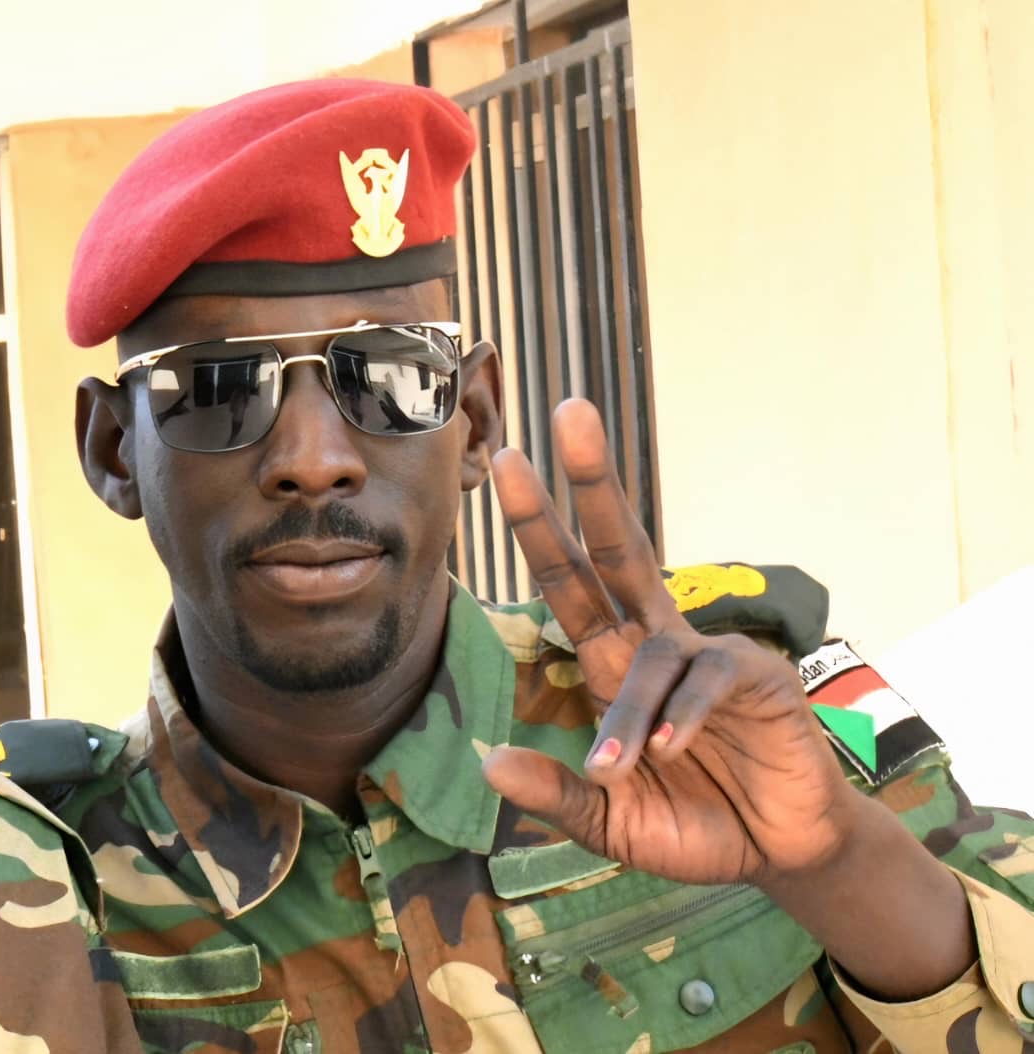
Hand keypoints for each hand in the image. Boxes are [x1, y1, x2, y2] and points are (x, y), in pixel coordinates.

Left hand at [482, 399, 860, 889]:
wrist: (776, 851)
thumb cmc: (691, 823)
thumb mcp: (610, 822)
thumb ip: (557, 793)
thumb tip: (488, 763)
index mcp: (613, 665)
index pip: (568, 584)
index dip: (538, 526)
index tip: (507, 462)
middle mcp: (655, 645)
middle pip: (617, 550)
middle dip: (591, 485)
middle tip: (568, 410)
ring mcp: (707, 655)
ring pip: (653, 648)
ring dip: (628, 710)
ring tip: (620, 769)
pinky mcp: (757, 678)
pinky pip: (709, 678)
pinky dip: (682, 715)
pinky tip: (667, 751)